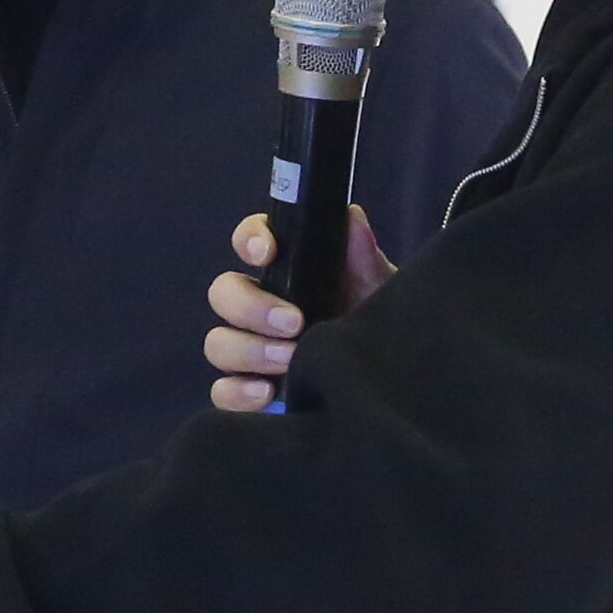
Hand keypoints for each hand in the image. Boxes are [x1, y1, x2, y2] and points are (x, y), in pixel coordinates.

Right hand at [205, 207, 394, 415]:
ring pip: (218, 342)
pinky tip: (267, 394)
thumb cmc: (379, 323)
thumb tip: (351, 218)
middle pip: (223, 294)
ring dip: (250, 350)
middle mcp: (259, 306)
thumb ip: (364, 257)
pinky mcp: (247, 390)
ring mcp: (249, 349)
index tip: (267, 252)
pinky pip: (222, 391)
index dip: (249, 239)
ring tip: (289, 361)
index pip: (250, 240)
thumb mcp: (382, 289)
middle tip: (294, 323)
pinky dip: (237, 392)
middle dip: (251, 307)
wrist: (393, 378)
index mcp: (287, 270)